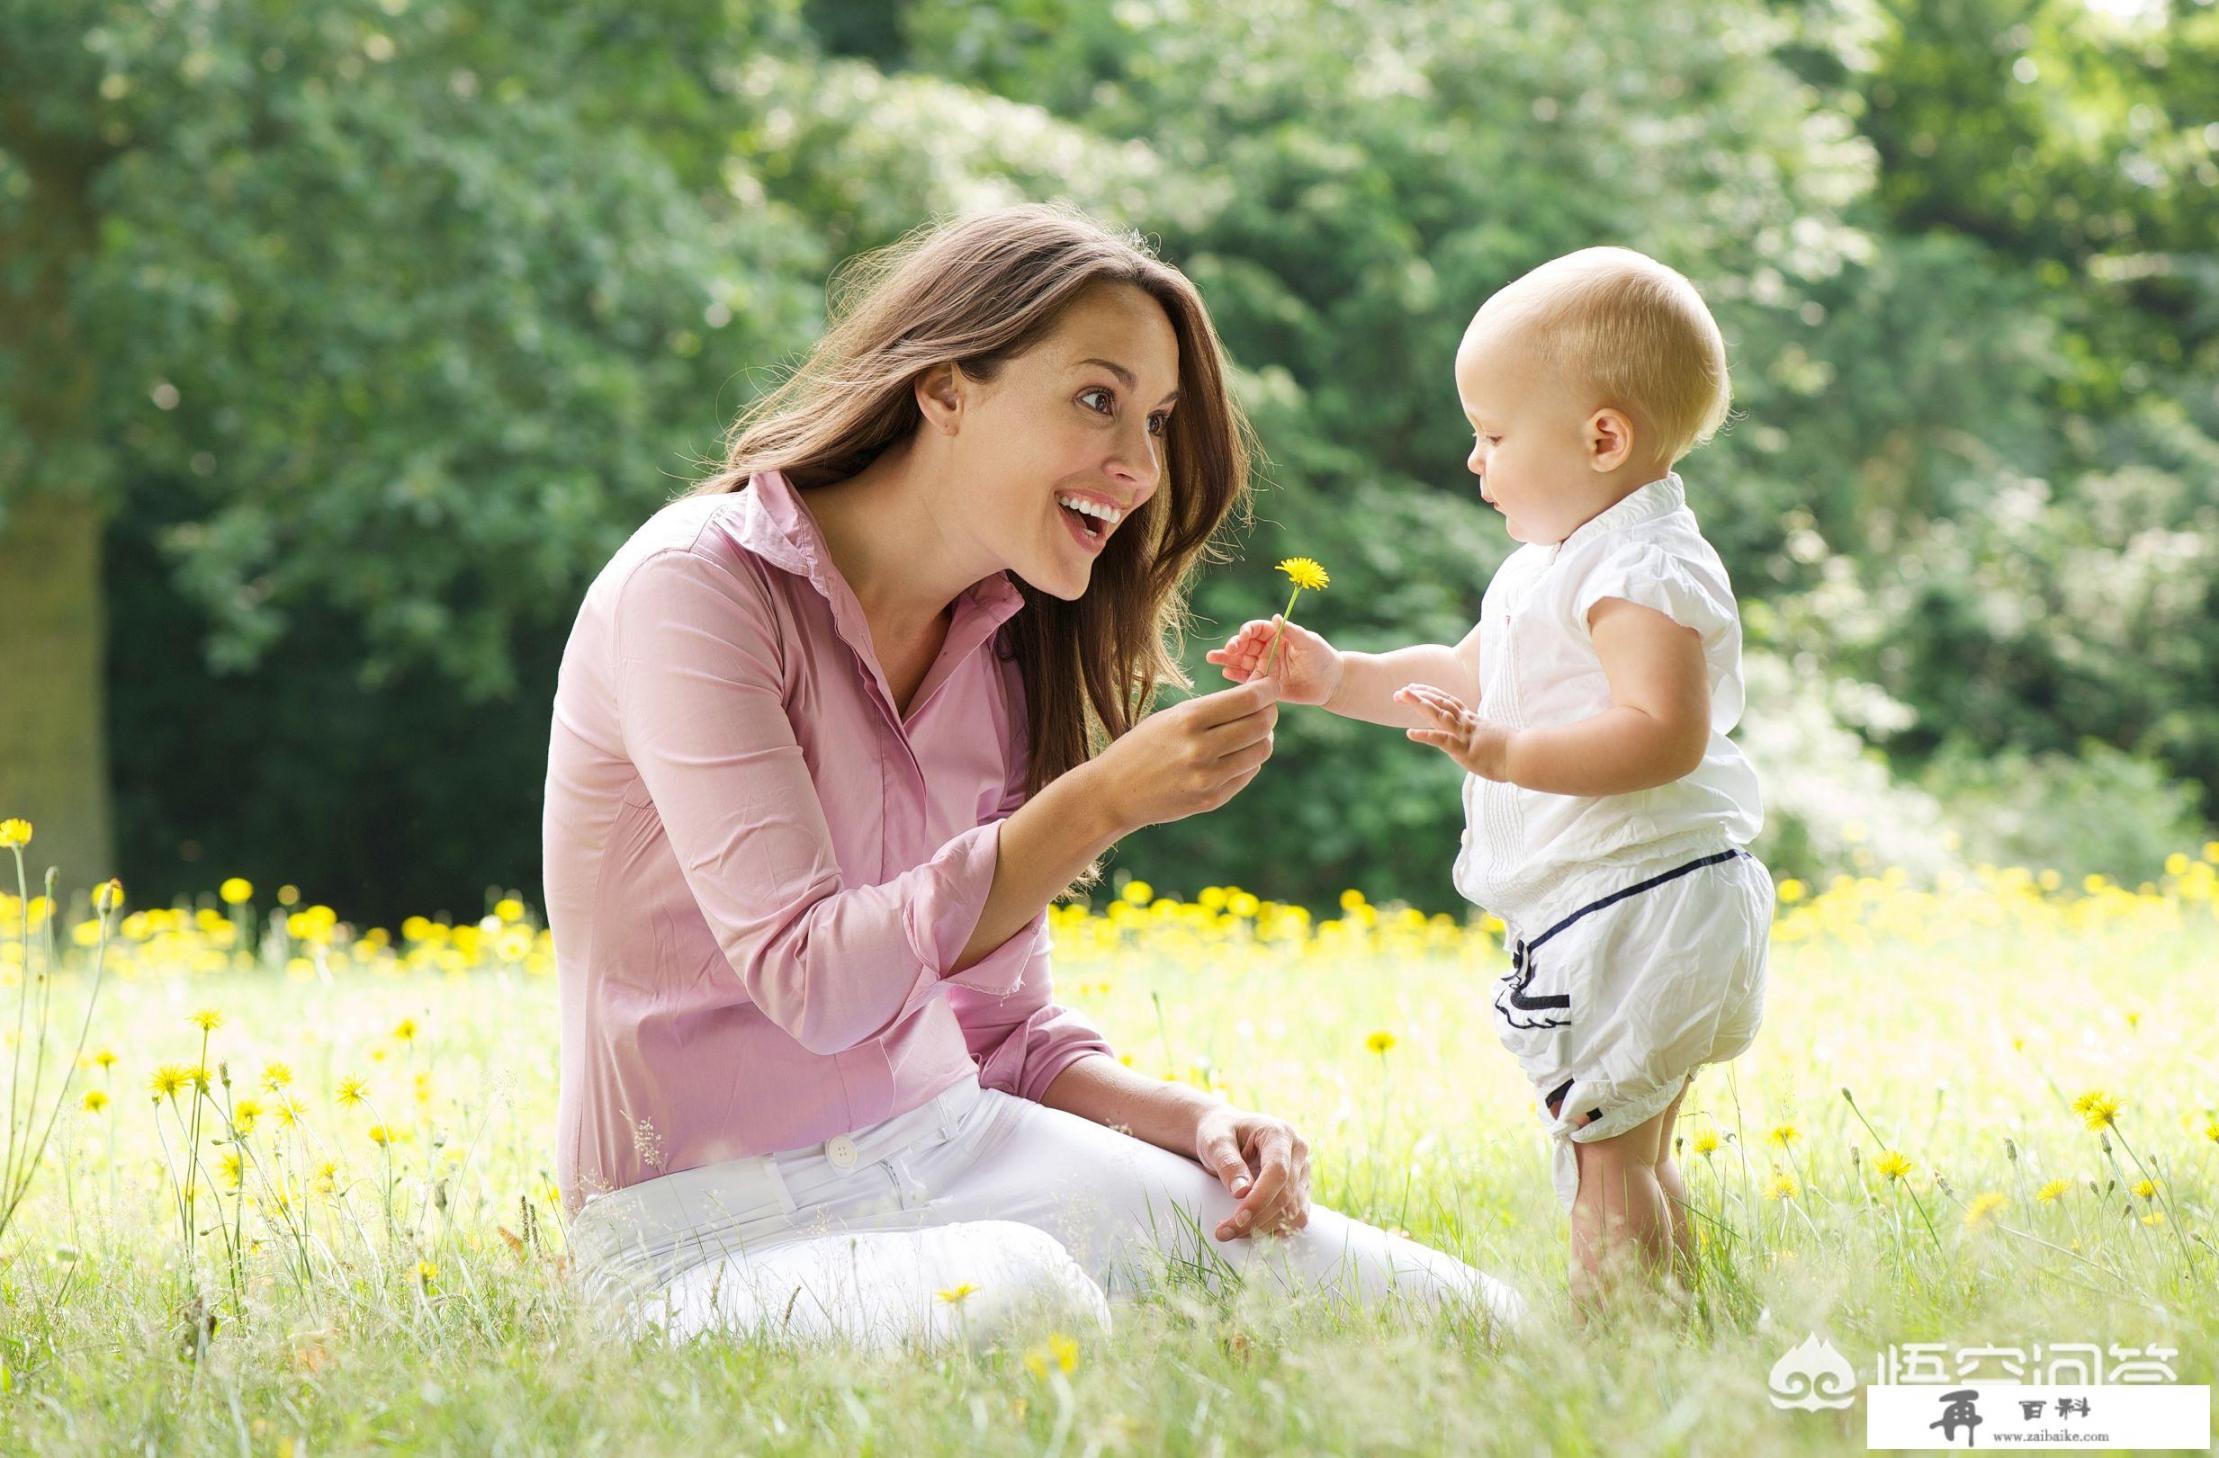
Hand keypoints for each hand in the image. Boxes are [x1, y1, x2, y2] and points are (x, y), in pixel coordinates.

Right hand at [1089, 676, 1277, 832]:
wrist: (1114, 792)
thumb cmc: (1142, 746)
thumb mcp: (1171, 717)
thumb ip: (1212, 710)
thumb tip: (1257, 699)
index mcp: (1188, 720)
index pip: (1248, 700)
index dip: (1267, 690)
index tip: (1270, 686)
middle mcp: (1200, 749)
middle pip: (1261, 725)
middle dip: (1269, 713)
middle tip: (1266, 709)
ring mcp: (1208, 778)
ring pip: (1261, 751)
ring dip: (1263, 738)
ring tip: (1251, 733)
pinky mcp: (1211, 799)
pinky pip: (1247, 773)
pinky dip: (1248, 760)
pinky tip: (1234, 754)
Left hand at [1193, 1103, 1310, 1239]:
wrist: (1228, 1133)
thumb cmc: (1220, 1133)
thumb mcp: (1215, 1142)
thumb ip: (1227, 1163)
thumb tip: (1241, 1193)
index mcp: (1279, 1133)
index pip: (1278, 1172)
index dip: (1260, 1199)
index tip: (1237, 1218)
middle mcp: (1298, 1152)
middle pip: (1286, 1195)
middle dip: (1255, 1219)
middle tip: (1223, 1232)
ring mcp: (1302, 1172)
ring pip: (1293, 1212)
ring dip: (1263, 1228)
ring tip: (1231, 1231)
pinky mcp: (1301, 1189)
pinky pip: (1296, 1218)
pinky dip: (1273, 1229)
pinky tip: (1249, 1230)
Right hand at [1205, 615, 1341, 706]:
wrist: (1330, 683)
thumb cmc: (1322, 657)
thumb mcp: (1309, 642)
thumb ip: (1292, 631)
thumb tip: (1276, 617)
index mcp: (1275, 635)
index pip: (1255, 630)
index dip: (1247, 631)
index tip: (1243, 636)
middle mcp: (1265, 650)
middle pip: (1243, 645)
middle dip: (1233, 645)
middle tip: (1228, 649)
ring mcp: (1263, 667)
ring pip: (1240, 661)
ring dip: (1226, 659)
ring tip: (1212, 657)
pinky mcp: (1263, 684)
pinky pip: (1246, 679)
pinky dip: (1235, 676)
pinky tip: (1226, 673)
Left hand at [1396, 684, 1514, 780]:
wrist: (1526, 757)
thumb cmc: (1516, 753)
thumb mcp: (1497, 742)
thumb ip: (1488, 739)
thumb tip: (1487, 743)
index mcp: (1474, 722)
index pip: (1450, 703)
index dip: (1433, 694)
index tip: (1417, 688)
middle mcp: (1468, 724)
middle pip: (1441, 703)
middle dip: (1420, 696)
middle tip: (1401, 690)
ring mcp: (1466, 735)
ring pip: (1439, 715)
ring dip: (1420, 705)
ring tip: (1401, 697)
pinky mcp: (1465, 749)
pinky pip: (1443, 740)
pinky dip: (1426, 735)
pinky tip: (1410, 733)